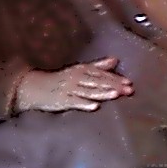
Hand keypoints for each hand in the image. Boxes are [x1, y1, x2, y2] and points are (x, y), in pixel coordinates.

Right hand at [14, 57, 130, 113]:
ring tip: (116, 95)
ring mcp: (70, 89)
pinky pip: (75, 102)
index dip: (116, 78)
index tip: (129, 83)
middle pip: (98, 82)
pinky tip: (94, 107)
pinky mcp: (62, 101)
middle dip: (114, 86)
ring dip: (103, 93)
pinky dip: (84, 104)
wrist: (36, 87)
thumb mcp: (80, 70)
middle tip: (128, 90)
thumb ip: (98, 66)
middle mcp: (78, 77)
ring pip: (89, 91)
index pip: (102, 74)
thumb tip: (115, 59)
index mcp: (83, 69)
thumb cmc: (62, 79)